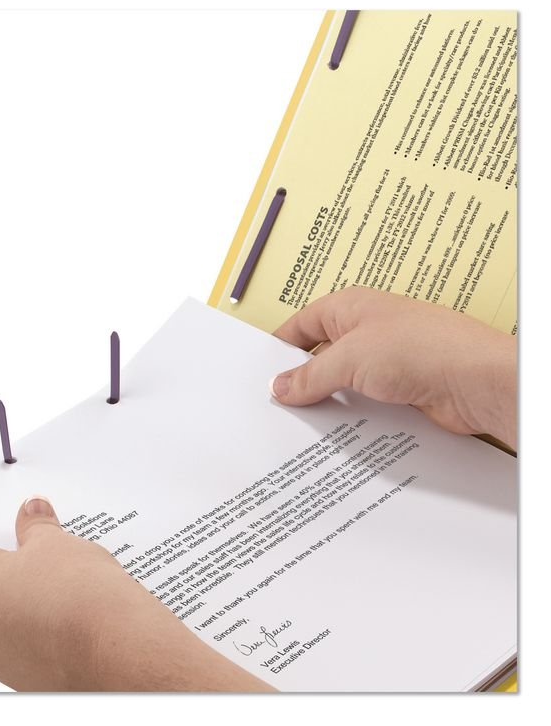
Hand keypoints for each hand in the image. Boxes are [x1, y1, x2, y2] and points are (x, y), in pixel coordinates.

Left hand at [0, 496, 273, 691]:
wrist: (117, 649)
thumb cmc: (77, 595)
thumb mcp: (56, 543)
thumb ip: (35, 528)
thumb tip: (31, 515)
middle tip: (22, 545)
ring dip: (13, 596)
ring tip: (52, 574)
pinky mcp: (23, 676)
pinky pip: (17, 641)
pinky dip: (31, 622)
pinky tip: (65, 604)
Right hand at [270, 287, 516, 449]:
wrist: (476, 380)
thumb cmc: (422, 347)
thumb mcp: (349, 359)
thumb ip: (310, 376)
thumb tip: (281, 386)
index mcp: (350, 307)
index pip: (302, 325)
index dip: (280, 349)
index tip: (261, 374)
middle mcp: (367, 330)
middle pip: (320, 355)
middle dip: (301, 379)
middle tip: (277, 404)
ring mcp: (385, 359)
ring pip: (342, 382)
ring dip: (326, 400)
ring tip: (300, 423)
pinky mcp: (400, 387)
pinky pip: (363, 401)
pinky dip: (349, 415)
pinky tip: (335, 432)